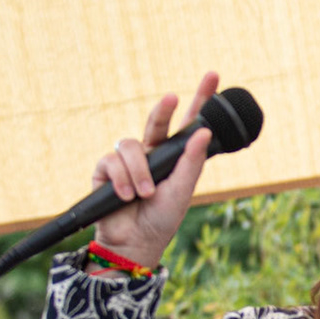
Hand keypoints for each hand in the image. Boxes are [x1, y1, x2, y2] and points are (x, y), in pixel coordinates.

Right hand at [90, 72, 218, 270]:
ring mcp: (128, 160)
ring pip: (130, 145)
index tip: (213, 75)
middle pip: (157, 120)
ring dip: (138, 172)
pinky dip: (121, 179)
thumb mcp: (182, 191)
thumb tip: (205, 131)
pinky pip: (111, 161)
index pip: (189, 123)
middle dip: (163, 108)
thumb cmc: (162, 218)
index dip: (200, 99)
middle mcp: (151, 153)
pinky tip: (126, 196)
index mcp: (175, 156)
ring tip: (145, 193)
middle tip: (172, 98)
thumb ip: (192, 162)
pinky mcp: (106, 170)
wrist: (134, 243)